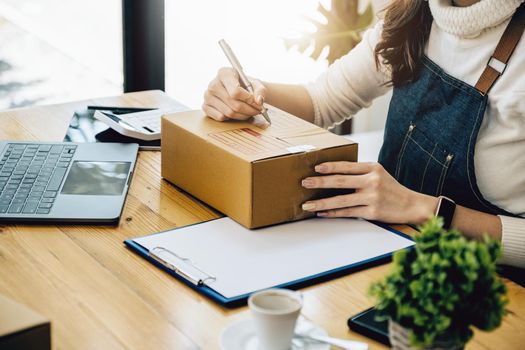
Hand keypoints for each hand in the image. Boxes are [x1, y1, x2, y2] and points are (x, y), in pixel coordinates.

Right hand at [202, 67, 266, 120]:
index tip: (257, 103)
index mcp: (224, 73)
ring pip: (228, 112)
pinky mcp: (205, 106)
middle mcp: (213, 84)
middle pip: (233, 103)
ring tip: (250, 112)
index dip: (248, 100)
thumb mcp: (256, 84)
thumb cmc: (246, 86)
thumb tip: (259, 101)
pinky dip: (232, 118)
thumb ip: (260, 91)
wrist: (238, 90)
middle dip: (249, 110)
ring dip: (243, 115)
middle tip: (258, 111)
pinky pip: (221, 118)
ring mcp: (207, 96)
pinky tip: (237, 113)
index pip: (235, 91)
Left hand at [301, 162, 437, 223]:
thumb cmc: (391, 188)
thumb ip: (360, 172)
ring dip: (321, 202)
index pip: (347, 166)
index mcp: (372, 168)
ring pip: (341, 200)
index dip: (330, 167)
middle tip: (305, 183)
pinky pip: (348, 212)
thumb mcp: (378, 174)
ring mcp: (372, 197)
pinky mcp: (372, 212)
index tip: (316, 168)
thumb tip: (333, 173)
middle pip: (340, 181)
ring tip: (307, 204)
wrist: (412, 205)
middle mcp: (372, 181)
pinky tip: (322, 213)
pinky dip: (333, 213)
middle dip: (320, 182)